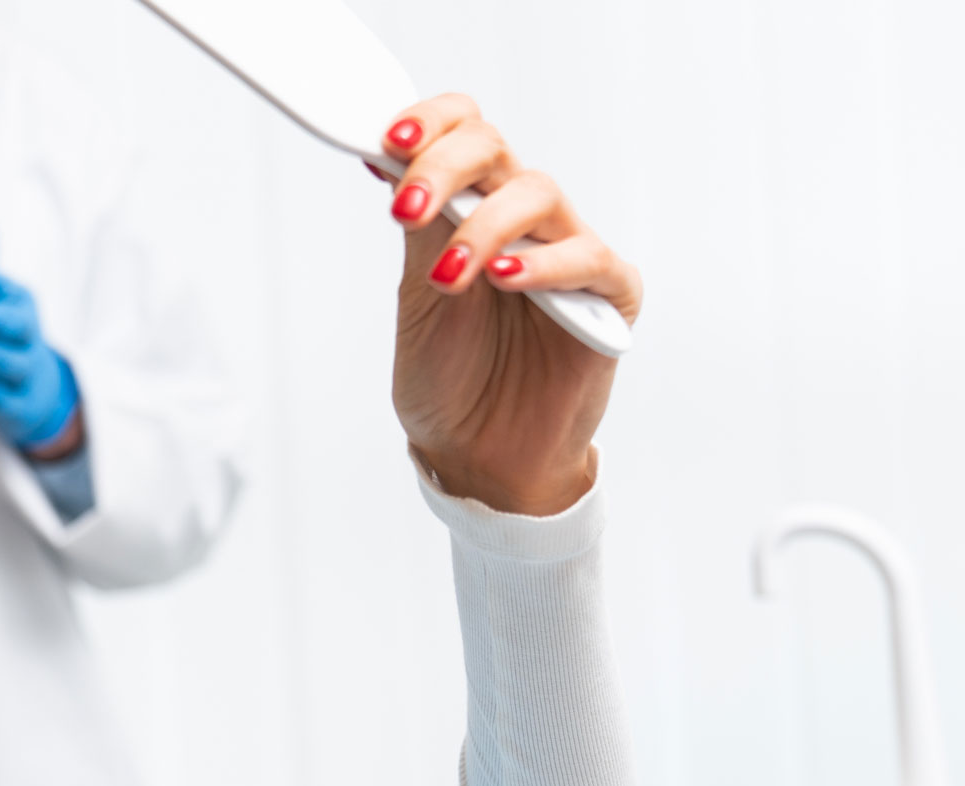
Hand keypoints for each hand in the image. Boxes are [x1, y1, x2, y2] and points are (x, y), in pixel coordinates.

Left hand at [0, 223, 82, 453]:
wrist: (30, 391)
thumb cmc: (1, 336)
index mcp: (18, 311)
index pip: (14, 297)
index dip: (1, 290)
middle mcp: (25, 341)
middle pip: (23, 328)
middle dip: (7, 320)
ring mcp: (24, 376)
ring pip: (18, 366)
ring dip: (3, 359)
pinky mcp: (20, 407)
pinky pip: (14, 405)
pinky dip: (5, 401)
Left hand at [378, 95, 642, 514]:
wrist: (477, 457)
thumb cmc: (449, 381)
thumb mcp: (418, 299)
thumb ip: (418, 229)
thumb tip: (382, 154)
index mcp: (472, 210)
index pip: (466, 132)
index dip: (432, 123)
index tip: (388, 139)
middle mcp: (521, 221)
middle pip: (496, 150)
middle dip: (444, 168)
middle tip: (406, 210)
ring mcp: (567, 254)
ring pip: (538, 194)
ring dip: (483, 226)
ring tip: (448, 276)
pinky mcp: (609, 298)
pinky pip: (589, 261)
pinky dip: (544, 264)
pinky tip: (504, 278)